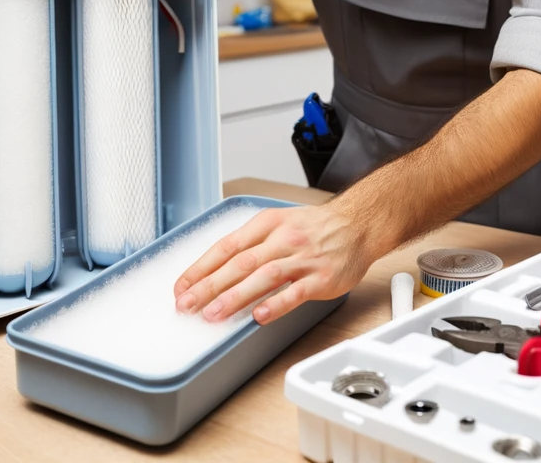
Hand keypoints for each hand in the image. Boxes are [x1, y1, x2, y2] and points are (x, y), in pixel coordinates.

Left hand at [173, 204, 373, 324]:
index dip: (202, 267)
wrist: (358, 224)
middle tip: (187, 304)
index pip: (227, 246)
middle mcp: (283, 239)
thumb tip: (216, 270)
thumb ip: (252, 244)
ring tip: (213, 314)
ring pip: (263, 277)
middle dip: (209, 286)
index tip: (182, 287)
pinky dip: (276, 304)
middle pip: (240, 263)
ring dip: (235, 297)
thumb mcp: (279, 222)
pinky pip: (295, 292)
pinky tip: (258, 316)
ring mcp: (302, 259)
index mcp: (268, 224)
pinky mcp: (321, 278)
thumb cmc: (316, 227)